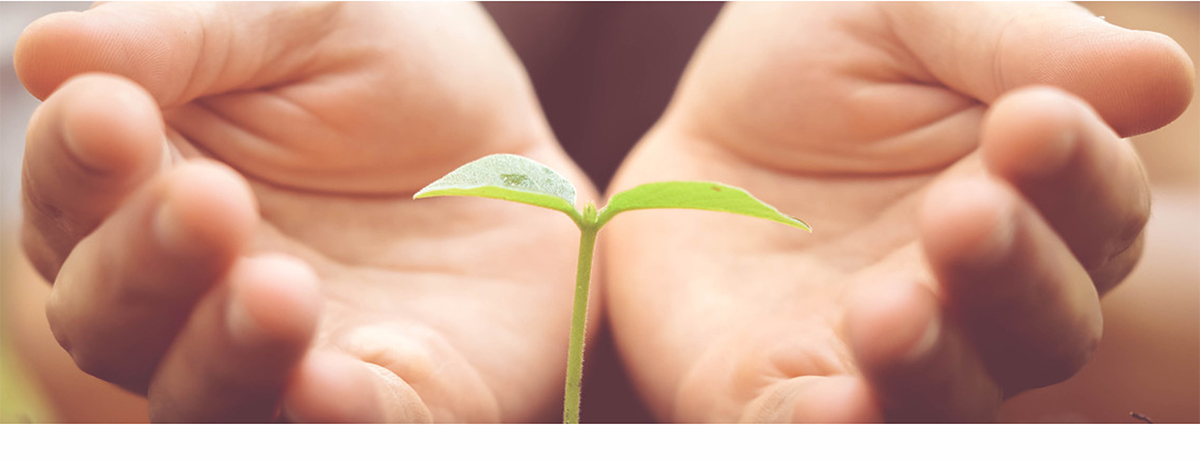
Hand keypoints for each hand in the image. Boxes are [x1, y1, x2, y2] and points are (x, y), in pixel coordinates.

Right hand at [17, 2, 595, 421]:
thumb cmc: (392, 74)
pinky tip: (328, 382)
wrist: (514, 148)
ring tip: (276, 291)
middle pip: (112, 317)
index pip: (73, 197)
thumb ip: (189, 40)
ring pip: (206, 396)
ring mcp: (284, 358)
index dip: (77, 164)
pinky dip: (331, 416)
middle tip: (210, 201)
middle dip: (147, 265)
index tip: (109, 113)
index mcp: (148, 190)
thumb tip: (48, 52)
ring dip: (227, 353)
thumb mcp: (305, 21)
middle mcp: (191, 293)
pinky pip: (348, 429)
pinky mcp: (389, 399)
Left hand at [603, 2, 1192, 421]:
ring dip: (927, 362)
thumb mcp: (903, 14)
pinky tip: (835, 406)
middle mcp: (979, 295)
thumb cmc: (818, 59)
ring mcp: (884, 353)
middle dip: (1008, 273)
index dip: (1077, 174)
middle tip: (963, 214)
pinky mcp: (781, 388)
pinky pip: (814, 430)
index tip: (1032, 122)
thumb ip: (1012, 42)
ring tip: (890, 312)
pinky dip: (833, 427)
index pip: (1093, 208)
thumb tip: (1158, 80)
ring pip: (945, 393)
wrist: (701, 121)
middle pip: (1040, 321)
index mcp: (1032, 197)